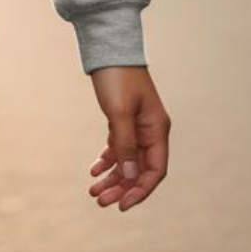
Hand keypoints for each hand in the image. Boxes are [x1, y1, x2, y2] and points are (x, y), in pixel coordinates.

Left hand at [86, 65, 169, 211]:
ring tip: (93, 190)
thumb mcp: (119, 112)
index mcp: (156, 129)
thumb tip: (131, 176)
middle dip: (121, 187)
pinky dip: (108, 160)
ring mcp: (137, 125)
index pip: (155, 170)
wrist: (106, 46)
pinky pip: (119, 147)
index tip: (121, 205)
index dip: (140, 190)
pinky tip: (95, 170)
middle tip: (99, 200)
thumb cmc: (116, 76)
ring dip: (113, 177)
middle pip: (140, 169)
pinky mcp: (123, 118)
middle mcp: (150, 130)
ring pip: (128, 160)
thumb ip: (126, 144)